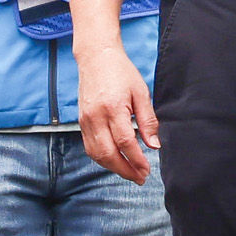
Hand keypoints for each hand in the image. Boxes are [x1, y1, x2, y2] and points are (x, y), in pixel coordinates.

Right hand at [74, 41, 158, 184]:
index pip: (125, 142)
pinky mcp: (81, 122)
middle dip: (125, 170)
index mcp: (113, 107)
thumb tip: (154, 145)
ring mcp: (86, 120)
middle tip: (140, 178)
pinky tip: (115, 161)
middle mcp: (96, 116)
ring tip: (130, 173)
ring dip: (113, 168)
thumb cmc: (121, 72)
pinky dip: (102, 158)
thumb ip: (148, 120)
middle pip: (108, 153)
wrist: (96, 57)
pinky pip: (89, 147)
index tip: (147, 170)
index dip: (136, 159)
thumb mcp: (141, 92)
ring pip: (96, 154)